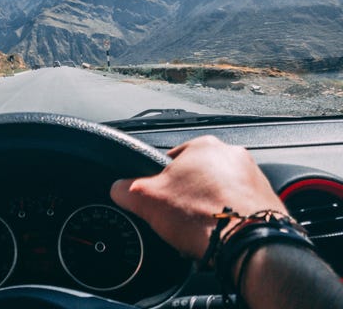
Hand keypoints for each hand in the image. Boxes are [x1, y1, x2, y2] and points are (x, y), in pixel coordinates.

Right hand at [110, 135, 284, 258]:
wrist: (250, 243)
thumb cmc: (203, 216)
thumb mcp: (147, 201)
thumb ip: (127, 189)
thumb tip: (118, 188)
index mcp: (202, 145)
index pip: (171, 161)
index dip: (162, 184)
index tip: (162, 202)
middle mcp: (231, 154)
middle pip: (197, 177)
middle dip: (188, 196)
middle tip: (181, 219)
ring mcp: (253, 176)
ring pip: (220, 192)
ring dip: (210, 207)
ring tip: (202, 231)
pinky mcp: (269, 199)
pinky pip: (241, 207)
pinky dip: (231, 219)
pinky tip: (222, 235)